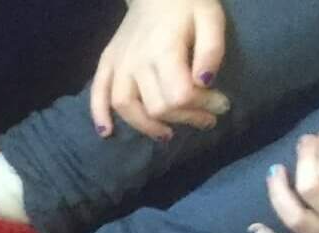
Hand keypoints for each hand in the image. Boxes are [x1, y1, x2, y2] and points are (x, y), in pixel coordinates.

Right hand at [91, 0, 228, 139]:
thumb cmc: (188, 2)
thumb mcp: (211, 19)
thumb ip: (211, 50)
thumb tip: (205, 82)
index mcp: (164, 51)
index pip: (180, 95)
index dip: (202, 106)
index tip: (221, 105)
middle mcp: (136, 63)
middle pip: (156, 107)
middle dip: (184, 119)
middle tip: (205, 120)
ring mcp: (118, 65)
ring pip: (126, 108)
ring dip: (146, 127)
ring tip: (167, 133)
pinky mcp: (106, 63)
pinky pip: (97, 93)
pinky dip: (98, 115)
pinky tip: (106, 133)